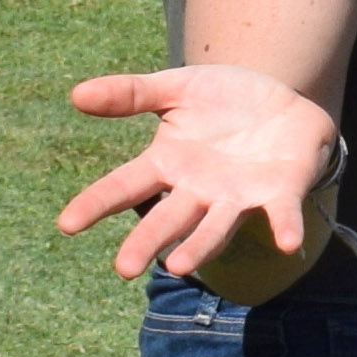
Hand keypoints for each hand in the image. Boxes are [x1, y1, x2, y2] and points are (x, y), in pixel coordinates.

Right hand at [55, 63, 339, 283]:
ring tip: (180, 266)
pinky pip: (282, 214)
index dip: (96, 203)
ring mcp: (239, 196)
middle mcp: (199, 190)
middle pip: (167, 219)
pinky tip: (290, 245)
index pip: (124, 186)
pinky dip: (285, 228)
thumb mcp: (178, 88)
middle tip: (124, 268)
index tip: (66, 224)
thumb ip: (130, 93)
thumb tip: (76, 94)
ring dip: (201, 247)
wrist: (284, 100)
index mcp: (168, 164)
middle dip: (147, 242)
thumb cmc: (224, 99)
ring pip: (216, 229)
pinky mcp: (280, 193)